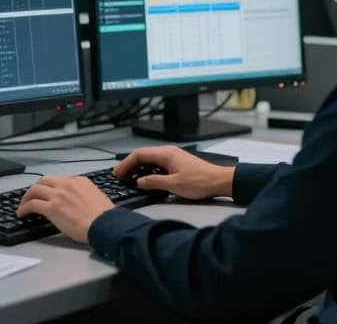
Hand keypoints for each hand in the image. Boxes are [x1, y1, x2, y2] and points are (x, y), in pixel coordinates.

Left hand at [16, 175, 115, 243]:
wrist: (105, 225)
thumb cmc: (105, 216)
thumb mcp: (96, 197)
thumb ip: (84, 194)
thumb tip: (77, 200)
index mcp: (79, 181)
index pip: (60, 180)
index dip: (51, 188)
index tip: (48, 194)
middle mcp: (67, 185)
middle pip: (44, 180)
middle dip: (36, 188)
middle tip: (32, 196)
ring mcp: (58, 195)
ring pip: (35, 189)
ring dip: (27, 197)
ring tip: (23, 205)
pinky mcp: (52, 208)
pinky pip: (32, 204)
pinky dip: (24, 208)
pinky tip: (22, 213)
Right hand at [114, 146, 234, 200]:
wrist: (219, 181)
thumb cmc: (200, 182)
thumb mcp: (174, 185)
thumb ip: (154, 183)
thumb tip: (139, 181)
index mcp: (166, 154)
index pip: (139, 155)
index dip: (126, 164)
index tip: (117, 173)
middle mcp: (169, 151)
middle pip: (143, 155)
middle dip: (129, 164)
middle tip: (119, 175)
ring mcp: (173, 156)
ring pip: (150, 158)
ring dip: (138, 167)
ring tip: (128, 177)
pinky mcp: (178, 162)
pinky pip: (157, 162)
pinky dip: (147, 168)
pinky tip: (145, 177)